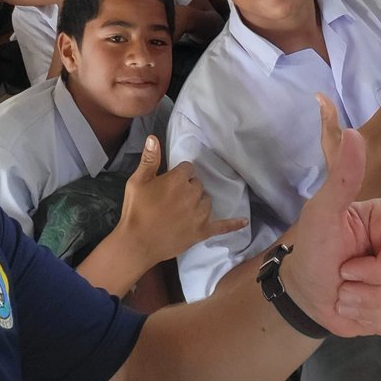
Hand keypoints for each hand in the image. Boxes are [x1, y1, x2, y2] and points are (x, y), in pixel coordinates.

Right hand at [119, 136, 247, 269]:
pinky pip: (222, 226)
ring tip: (182, 211)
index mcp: (178, 180)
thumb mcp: (137, 181)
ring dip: (198, 203)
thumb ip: (149, 159)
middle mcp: (193, 194)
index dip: (178, 176)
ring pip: (206, 201)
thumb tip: (154, 138)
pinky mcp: (202, 231)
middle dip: (188, 189)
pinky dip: (234, 224)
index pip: (188, 169)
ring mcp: (200, 214)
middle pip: (198, 184)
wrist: (137, 243)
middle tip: (171, 200)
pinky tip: (244, 221)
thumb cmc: (135, 210)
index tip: (168, 184)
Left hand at [281, 96, 380, 339]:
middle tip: (344, 285)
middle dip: (370, 295)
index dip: (374, 272)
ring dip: (372, 312)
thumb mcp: (321, 213)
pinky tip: (366, 313)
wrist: (308, 291)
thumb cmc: (314, 248)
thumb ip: (341, 177)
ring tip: (350, 299)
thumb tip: (354, 133)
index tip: (345, 267)